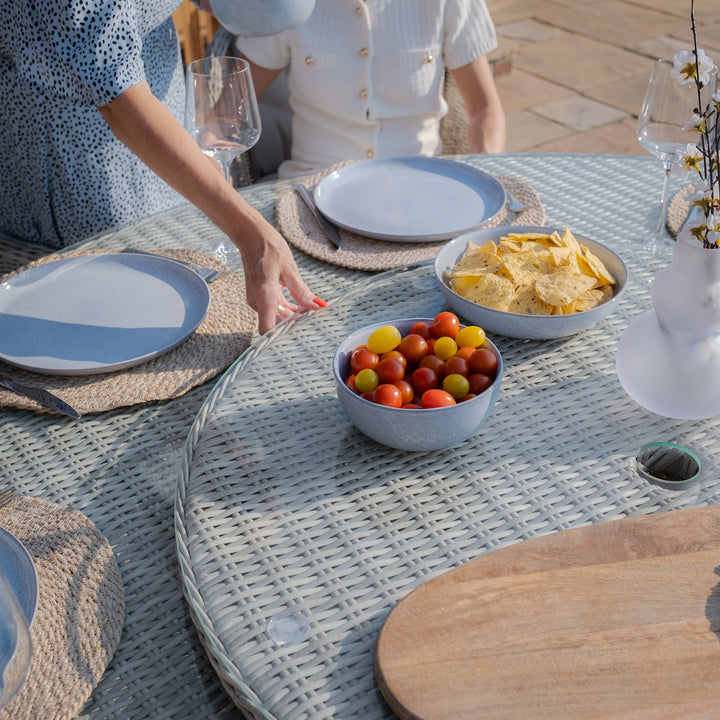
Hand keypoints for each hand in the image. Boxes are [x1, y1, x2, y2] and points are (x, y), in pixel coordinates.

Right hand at [229, 217, 326, 333]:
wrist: (250, 235)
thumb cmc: (268, 247)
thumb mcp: (290, 269)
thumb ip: (302, 291)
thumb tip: (317, 306)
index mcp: (265, 295)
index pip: (267, 329)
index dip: (282, 337)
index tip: (299, 336)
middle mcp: (257, 301)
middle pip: (275, 325)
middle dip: (292, 326)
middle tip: (313, 323)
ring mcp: (257, 299)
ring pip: (275, 317)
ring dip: (291, 318)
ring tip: (310, 314)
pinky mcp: (259, 296)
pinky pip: (273, 309)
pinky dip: (286, 310)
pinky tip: (301, 307)